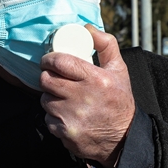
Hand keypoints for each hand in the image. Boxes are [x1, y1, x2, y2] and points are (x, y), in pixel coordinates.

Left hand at [39, 26, 134, 167]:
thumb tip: (87, 29)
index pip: (60, 62)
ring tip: (64, 98)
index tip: (49, 60)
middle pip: (46, 80)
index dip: (49, 59)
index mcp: (96, 80)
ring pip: (45, 99)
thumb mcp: (119, 70)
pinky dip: (54, 116)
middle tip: (54, 78)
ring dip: (50, 97)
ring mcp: (72, 117)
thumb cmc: (119, 101)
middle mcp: (82, 98)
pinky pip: (48, 119)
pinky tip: (67, 115)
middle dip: (48, 77)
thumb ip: (106, 45)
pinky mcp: (65, 133)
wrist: (123, 139)